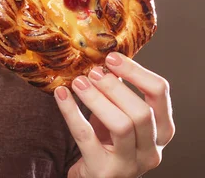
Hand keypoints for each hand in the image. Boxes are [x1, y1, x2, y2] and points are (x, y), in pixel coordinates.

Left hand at [54, 52, 174, 177]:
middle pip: (141, 112)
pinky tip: (61, 94)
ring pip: (121, 125)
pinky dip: (71, 111)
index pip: (159, 93)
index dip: (136, 72)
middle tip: (92, 72)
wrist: (96, 177)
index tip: (111, 57)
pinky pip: (86, 136)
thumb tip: (102, 59)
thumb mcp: (119, 116)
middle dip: (115, 87)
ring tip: (78, 82)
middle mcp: (152, 149)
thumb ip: (117, 91)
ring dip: (97, 99)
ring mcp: (130, 164)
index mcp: (161, 130)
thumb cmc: (108, 142)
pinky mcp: (105, 170)